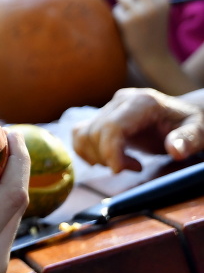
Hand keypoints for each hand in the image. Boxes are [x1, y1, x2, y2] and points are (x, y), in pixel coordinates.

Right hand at [72, 87, 203, 172]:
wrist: (184, 114)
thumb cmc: (192, 123)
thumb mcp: (198, 132)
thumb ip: (187, 140)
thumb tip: (175, 150)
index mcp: (142, 102)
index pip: (111, 126)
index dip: (109, 151)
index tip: (118, 171)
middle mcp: (120, 100)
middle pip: (95, 132)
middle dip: (108, 158)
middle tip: (134, 167)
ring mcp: (109, 107)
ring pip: (83, 134)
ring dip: (98, 156)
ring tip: (125, 163)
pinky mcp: (102, 116)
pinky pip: (80, 133)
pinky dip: (87, 151)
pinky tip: (109, 158)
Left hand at [113, 0, 169, 63]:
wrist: (153, 56)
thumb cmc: (152, 32)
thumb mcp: (159, 13)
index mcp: (164, 2)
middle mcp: (153, 5)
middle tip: (131, 4)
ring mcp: (140, 13)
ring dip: (122, 5)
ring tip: (129, 17)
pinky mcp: (127, 21)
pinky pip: (116, 10)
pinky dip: (118, 16)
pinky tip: (126, 27)